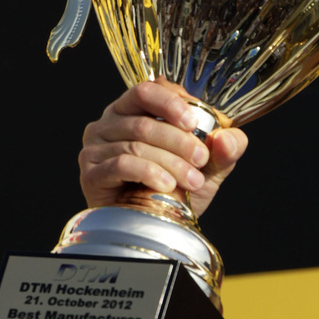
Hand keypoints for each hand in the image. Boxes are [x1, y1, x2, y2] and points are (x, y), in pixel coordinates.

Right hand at [80, 80, 246, 220]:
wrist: (155, 227)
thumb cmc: (175, 190)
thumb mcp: (208, 167)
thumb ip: (223, 150)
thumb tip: (227, 139)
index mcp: (132, 110)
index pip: (147, 91)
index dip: (171, 103)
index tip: (194, 122)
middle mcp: (108, 123)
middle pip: (144, 122)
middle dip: (179, 141)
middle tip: (201, 159)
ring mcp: (95, 148)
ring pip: (136, 144)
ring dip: (170, 163)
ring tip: (193, 180)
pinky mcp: (91, 173)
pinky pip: (120, 164)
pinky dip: (148, 173)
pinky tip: (167, 185)